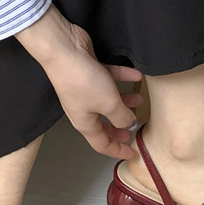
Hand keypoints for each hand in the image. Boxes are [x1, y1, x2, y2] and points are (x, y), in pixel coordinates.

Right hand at [16, 5, 141, 157]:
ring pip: (107, 100)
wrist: (63, 50)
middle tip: (134, 129)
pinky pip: (108, 79)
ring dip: (124, 101)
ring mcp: (85, 90)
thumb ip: (121, 116)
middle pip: (104, 124)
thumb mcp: (108, 103)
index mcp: (84, 123)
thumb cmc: (83, 81)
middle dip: (120, 127)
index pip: (101, 144)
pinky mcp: (88, 72)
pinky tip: (136, 75)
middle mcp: (83, 109)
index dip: (117, 151)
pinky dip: (122, 78)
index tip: (132, 154)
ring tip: (140, 98)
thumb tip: (128, 124)